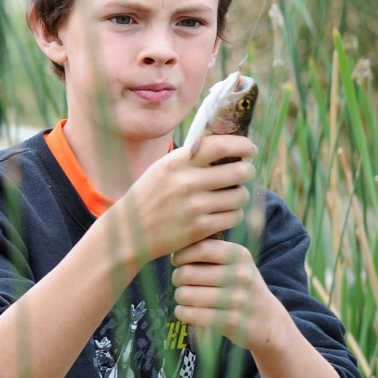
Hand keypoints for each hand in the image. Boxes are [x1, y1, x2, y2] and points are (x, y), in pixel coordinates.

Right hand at [112, 135, 255, 263]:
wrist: (128, 232)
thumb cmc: (148, 197)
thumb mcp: (162, 169)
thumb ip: (190, 157)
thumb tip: (226, 145)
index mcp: (176, 162)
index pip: (221, 145)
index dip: (242, 145)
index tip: (249, 149)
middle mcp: (186, 182)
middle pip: (239, 171)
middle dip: (247, 171)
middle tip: (243, 174)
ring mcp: (194, 206)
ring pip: (240, 196)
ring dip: (240, 196)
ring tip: (229, 197)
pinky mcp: (199, 228)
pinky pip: (233, 217)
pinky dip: (233, 215)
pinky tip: (222, 214)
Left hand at [171, 238, 282, 349]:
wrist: (267, 320)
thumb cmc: (240, 286)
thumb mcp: (234, 262)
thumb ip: (208, 249)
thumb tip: (174, 245)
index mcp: (239, 255)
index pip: (200, 248)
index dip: (181, 255)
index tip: (178, 261)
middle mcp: (240, 275)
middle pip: (186, 273)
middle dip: (177, 278)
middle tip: (183, 282)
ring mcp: (236, 300)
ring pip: (184, 294)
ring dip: (179, 297)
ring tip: (188, 297)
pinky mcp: (229, 322)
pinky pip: (188, 313)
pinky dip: (182, 312)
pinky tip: (189, 311)